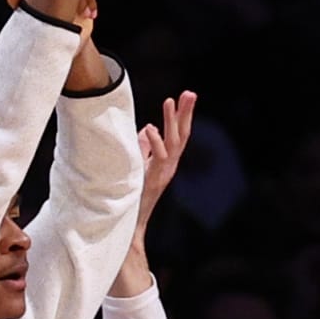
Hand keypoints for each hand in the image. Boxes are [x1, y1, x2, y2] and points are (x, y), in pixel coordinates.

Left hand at [136, 91, 194, 237]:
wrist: (129, 225)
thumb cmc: (131, 197)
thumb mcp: (137, 167)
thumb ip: (143, 149)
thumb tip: (145, 128)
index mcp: (166, 162)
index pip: (177, 135)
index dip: (180, 117)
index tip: (181, 97)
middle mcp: (168, 166)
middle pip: (182, 135)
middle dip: (186, 113)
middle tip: (190, 92)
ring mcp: (163, 173)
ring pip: (173, 143)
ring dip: (173, 121)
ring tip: (171, 100)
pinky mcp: (154, 180)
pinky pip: (159, 158)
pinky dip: (155, 142)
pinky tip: (151, 127)